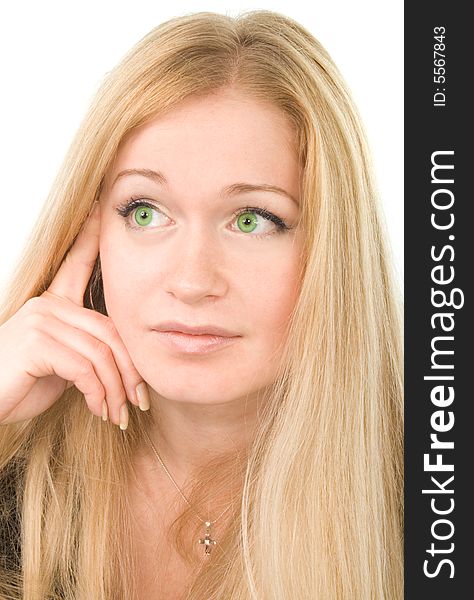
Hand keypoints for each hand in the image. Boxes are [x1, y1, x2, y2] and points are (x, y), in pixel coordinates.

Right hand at [0, 201, 147, 428]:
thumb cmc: (20, 385)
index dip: (90, 235)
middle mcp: (47, 304)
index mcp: (53, 303)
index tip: (100, 208)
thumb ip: (86, 349)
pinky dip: (98, 394)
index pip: (76, 262)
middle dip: (129, 371)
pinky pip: (85, 368)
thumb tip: (121, 361)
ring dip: (115, 390)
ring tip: (118, 414)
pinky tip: (97, 410)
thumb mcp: (61, 364)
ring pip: (101, 353)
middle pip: (110, 331)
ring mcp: (40, 319)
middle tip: (139, 401)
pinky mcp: (35, 341)